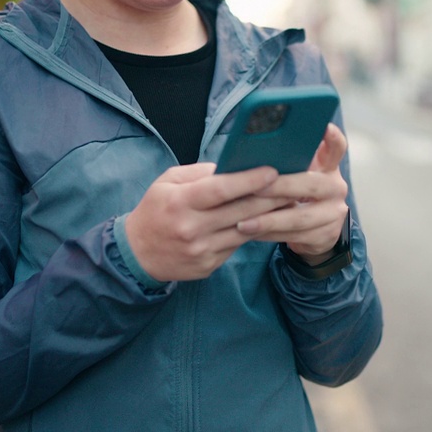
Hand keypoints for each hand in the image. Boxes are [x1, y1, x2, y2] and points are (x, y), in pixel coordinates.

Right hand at [124, 163, 283, 281]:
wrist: (137, 254)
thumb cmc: (155, 210)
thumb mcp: (167, 182)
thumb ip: (199, 173)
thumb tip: (233, 166)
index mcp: (180, 202)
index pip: (220, 189)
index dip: (248, 180)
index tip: (273, 171)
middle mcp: (192, 228)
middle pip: (240, 211)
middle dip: (270, 197)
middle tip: (294, 185)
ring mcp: (201, 250)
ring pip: (244, 231)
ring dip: (269, 217)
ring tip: (289, 203)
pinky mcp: (208, 266)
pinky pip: (236, 246)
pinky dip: (252, 233)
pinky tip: (267, 222)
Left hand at [235, 124, 348, 260]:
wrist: (316, 232)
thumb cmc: (297, 195)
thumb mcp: (298, 175)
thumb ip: (287, 163)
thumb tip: (250, 152)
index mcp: (328, 167)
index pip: (337, 147)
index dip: (332, 137)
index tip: (323, 126)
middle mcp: (336, 188)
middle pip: (311, 184)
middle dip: (280, 187)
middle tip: (254, 188)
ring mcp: (334, 213)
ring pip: (300, 217)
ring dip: (268, 220)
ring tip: (242, 222)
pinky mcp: (326, 236)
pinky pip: (294, 236)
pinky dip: (269, 235)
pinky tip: (250, 234)